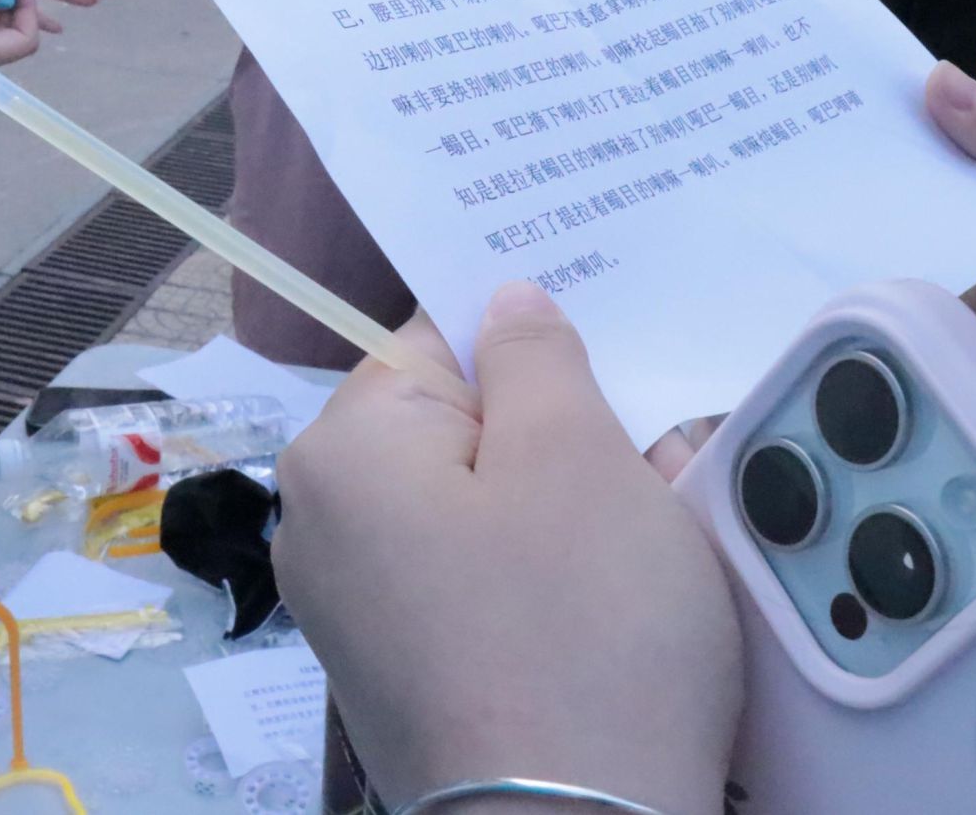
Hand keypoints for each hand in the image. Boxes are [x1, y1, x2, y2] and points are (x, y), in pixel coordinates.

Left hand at [274, 283, 741, 814]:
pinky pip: (478, 581)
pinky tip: (615, 609)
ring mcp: (357, 608)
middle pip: (460, 426)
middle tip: (653, 460)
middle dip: (563, 435)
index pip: (438, 339)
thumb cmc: (578, 634)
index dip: (534, 344)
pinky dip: (546, 578)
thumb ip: (537, 356)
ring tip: (650, 543)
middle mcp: (322, 523)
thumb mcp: (577, 455)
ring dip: (568, 509)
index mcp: (343, 451)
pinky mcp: (405, 673)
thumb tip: (504, 302)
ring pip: (480, 506)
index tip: (613, 364)